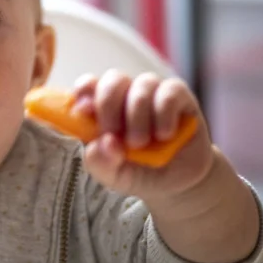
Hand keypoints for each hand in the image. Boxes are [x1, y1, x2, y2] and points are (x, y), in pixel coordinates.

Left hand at [73, 69, 215, 201]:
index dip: (84, 91)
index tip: (83, 111)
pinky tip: (164, 134)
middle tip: (113, 134)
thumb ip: (101, 163)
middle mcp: (126, 94)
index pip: (88, 85)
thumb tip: (104, 143)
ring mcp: (153, 92)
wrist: (178, 183)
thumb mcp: (114, 176)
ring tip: (140, 143)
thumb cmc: (138, 172)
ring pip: (142, 85)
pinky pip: (169, 92)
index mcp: (102, 107)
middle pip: (113, 79)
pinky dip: (163, 114)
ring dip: (137, 115)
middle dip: (109, 105)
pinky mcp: (180, 96)